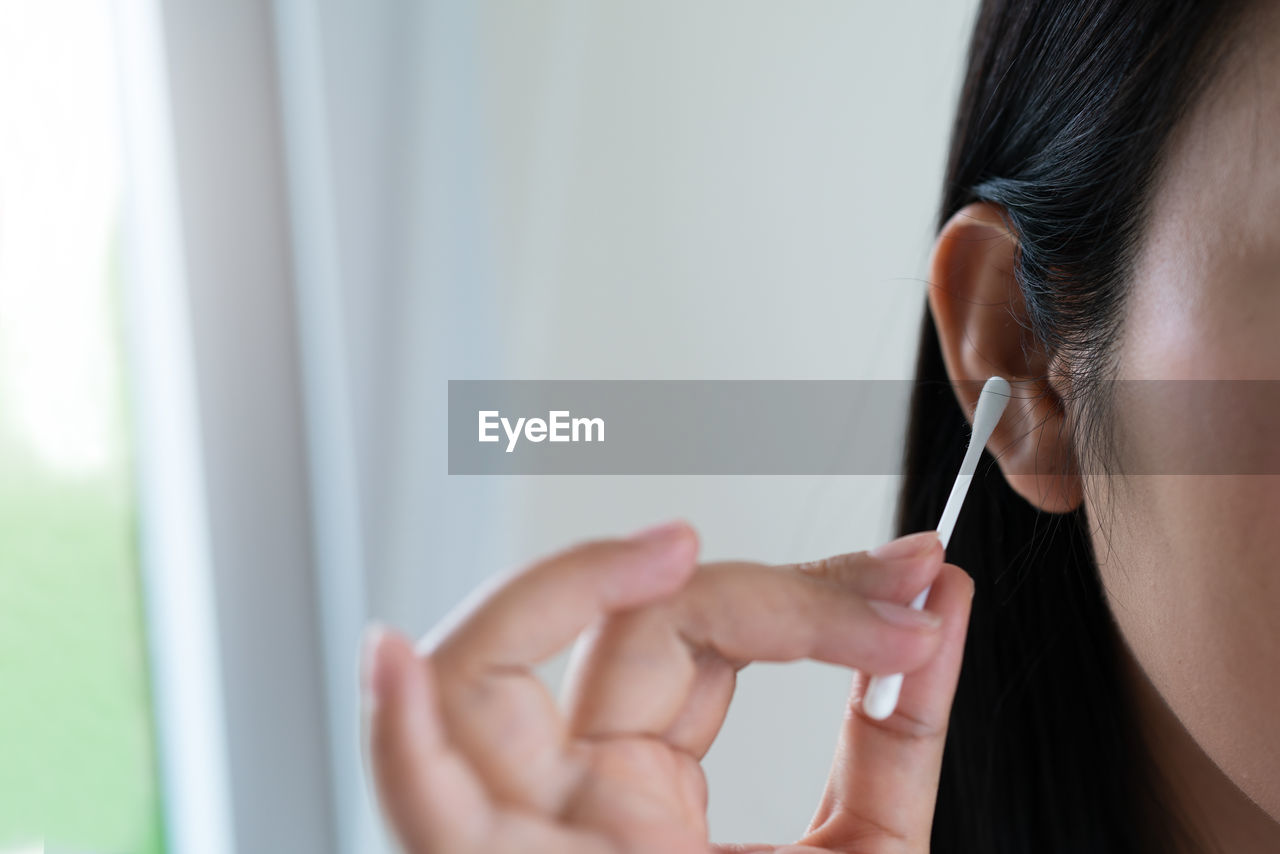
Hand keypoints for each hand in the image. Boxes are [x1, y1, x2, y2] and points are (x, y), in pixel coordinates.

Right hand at [363, 521, 972, 852]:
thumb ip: (898, 730)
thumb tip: (942, 594)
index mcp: (644, 796)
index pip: (694, 636)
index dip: (809, 595)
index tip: (921, 586)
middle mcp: (575, 805)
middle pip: (617, 638)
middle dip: (752, 592)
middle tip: (884, 585)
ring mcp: (528, 847)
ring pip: (488, 682)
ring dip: (560, 593)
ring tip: (665, 552)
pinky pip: (421, 817)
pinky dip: (400, 739)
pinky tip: (398, 662)